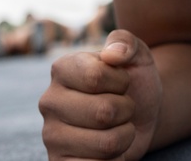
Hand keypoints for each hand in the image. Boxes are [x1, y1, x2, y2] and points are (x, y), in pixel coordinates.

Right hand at [39, 30, 161, 159]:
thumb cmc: (134, 82)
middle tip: (122, 106)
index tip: (121, 82)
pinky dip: (115, 159)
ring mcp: (51, 135)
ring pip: (106, 143)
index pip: (95, 77)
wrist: (140, 115)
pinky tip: (108, 150)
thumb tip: (113, 54)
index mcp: (62, 69)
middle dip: (127, 110)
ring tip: (117, 126)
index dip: (121, 82)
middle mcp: (50, 101)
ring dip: (125, 136)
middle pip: (104, 112)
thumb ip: (126, 42)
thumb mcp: (137, 55)